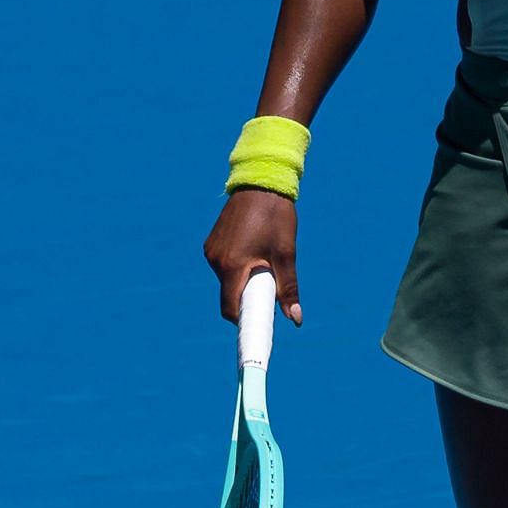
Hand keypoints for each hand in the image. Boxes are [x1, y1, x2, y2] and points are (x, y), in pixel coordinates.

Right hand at [203, 188, 302, 326]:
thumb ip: (288, 289)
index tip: (259, 324)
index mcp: (232, 265)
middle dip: (248, 298)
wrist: (261, 182)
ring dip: (243, 280)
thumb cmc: (275, 217)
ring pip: (226, 280)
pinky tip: (253, 251)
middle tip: (269, 287)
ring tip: (263, 261)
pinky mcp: (212, 242)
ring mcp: (211, 250)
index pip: (231, 308)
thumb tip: (296, 319)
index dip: (244, 321)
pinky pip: (222, 265)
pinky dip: (236, 268)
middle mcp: (216, 260)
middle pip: (229, 295)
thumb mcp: (286, 254)